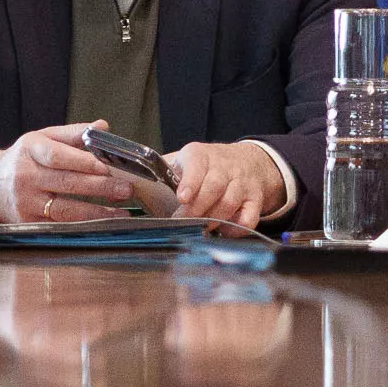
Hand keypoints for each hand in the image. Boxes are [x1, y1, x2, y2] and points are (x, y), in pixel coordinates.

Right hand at [0, 124, 167, 223]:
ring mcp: (27, 202)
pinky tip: (102, 223)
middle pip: (67, 183)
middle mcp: (27, 176)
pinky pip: (60, 224)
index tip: (109, 165)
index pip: (59, 156)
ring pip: (65, 209)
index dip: (85, 162)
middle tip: (126, 188)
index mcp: (31, 150)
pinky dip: (83, 224)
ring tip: (121, 213)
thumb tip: (103, 127)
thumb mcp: (42, 138)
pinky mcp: (29, 222)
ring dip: (96, 212)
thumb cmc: (23, 160)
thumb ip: (73, 134)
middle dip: (100, 187)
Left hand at [166, 139, 286, 230]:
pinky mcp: (254, 199)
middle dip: (197, 209)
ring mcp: (241, 183)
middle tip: (183, 222)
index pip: (197, 165)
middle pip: (213, 187)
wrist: (247, 162)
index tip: (182, 198)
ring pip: (230, 202)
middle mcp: (224, 167)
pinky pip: (250, 217)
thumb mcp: (185, 160)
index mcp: (200, 155)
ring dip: (214, 219)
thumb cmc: (208, 167)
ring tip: (201, 229)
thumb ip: (162, 170)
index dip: (190, 182)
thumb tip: (132, 185)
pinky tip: (224, 231)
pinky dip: (236, 228)